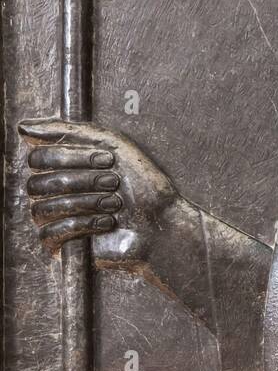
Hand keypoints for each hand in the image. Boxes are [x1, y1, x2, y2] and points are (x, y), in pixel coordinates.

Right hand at [19, 119, 178, 269]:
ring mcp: (56, 218)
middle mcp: (54, 191)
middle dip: (82, 182)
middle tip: (113, 183)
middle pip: (37, 184)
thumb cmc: (143, 183)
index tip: (108, 159)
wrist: (162, 222)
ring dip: (86, 203)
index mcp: (62, 166)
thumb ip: (68, 130)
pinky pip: (50, 234)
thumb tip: (23, 126)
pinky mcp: (62, 244)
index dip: (71, 157)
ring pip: (44, 208)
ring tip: (115, 204)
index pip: (38, 158)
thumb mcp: (112, 143)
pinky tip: (108, 222)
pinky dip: (83, 225)